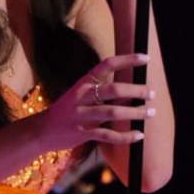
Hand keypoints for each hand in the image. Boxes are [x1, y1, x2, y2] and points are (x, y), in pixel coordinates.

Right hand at [36, 53, 154, 148]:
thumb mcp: (80, 95)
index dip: (127, 59)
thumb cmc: (67, 111)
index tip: (146, 58)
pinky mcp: (82, 133)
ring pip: (113, 112)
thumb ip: (101, 91)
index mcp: (83, 83)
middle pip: (113, 90)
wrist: (41, 131)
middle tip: (152, 93)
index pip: (107, 65)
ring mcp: (81, 115)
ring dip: (135, 112)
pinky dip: (126, 136)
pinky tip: (139, 135)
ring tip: (151, 112)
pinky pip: (108, 135)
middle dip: (136, 91)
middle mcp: (82, 97)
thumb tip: (131, 90)